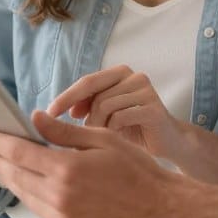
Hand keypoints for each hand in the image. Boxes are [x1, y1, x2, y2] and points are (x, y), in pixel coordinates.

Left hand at [0, 110, 182, 217]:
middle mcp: (59, 197)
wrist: (159, 209)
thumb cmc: (135, 169)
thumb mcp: (102, 140)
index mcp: (67, 169)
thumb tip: (34, 118)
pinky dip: (30, 196)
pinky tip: (28, 185)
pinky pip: (40, 211)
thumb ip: (63, 132)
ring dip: (11, 178)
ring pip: (24, 195)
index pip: (19, 152)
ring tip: (2, 165)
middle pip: (15, 175)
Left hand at [46, 65, 183, 160]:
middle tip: (74, 132)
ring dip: (98, 126)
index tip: (49, 113)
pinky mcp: (153, 107)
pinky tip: (116, 139)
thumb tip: (58, 110)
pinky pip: (120, 117)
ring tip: (102, 138)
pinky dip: (113, 130)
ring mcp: (145, 90)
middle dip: (81, 113)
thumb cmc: (133, 130)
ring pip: (105, 104)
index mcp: (120, 73)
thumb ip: (86, 107)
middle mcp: (134, 76)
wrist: (169, 144)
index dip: (67, 96)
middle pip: (95, 91)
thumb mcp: (105, 116)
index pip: (87, 81)